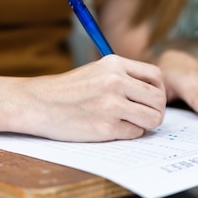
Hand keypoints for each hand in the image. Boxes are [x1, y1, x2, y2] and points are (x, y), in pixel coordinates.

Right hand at [20, 55, 166, 141]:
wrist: (39, 104)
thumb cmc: (68, 90)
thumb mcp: (96, 71)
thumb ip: (123, 76)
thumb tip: (154, 93)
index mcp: (114, 64)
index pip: (156, 76)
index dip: (158, 90)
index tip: (150, 99)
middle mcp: (115, 81)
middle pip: (158, 99)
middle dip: (155, 110)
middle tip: (144, 116)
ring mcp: (111, 105)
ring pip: (152, 118)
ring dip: (145, 124)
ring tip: (130, 122)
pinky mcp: (106, 127)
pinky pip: (135, 133)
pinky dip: (128, 133)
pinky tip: (112, 128)